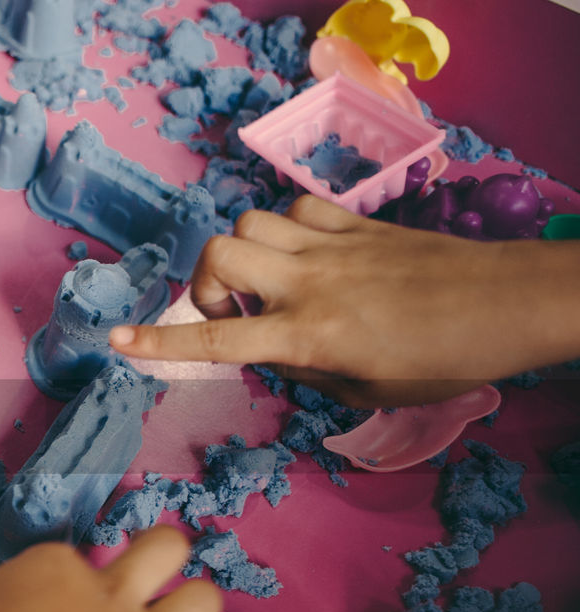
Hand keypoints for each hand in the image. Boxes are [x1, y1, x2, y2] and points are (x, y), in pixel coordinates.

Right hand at [108, 195, 579, 407]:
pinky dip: (285, 230)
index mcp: (309, 336)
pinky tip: (306, 254)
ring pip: (250, 221)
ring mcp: (331, 245)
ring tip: (268, 283)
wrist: (507, 302)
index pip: (217, 342)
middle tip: (232, 312)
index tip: (117, 345)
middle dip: (206, 283)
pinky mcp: (355, 222)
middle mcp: (308, 283)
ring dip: (245, 253)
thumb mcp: (365, 389)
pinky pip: (295, 209)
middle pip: (220, 253)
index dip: (160, 346)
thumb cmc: (441, 361)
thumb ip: (305, 370)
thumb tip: (270, 352)